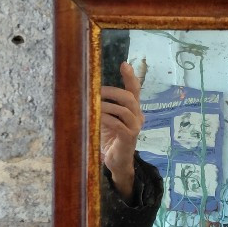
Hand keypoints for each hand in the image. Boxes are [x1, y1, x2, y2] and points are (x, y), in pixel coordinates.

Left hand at [100, 61, 143, 201]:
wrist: (117, 162)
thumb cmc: (110, 139)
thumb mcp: (108, 119)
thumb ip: (105, 107)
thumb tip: (89, 91)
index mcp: (133, 110)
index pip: (135, 90)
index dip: (130, 76)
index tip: (124, 64)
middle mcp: (138, 116)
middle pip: (130, 97)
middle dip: (112, 91)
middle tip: (97, 90)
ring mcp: (135, 127)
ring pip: (123, 109)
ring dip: (106, 105)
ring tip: (93, 104)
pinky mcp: (129, 137)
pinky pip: (117, 124)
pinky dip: (106, 119)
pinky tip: (96, 118)